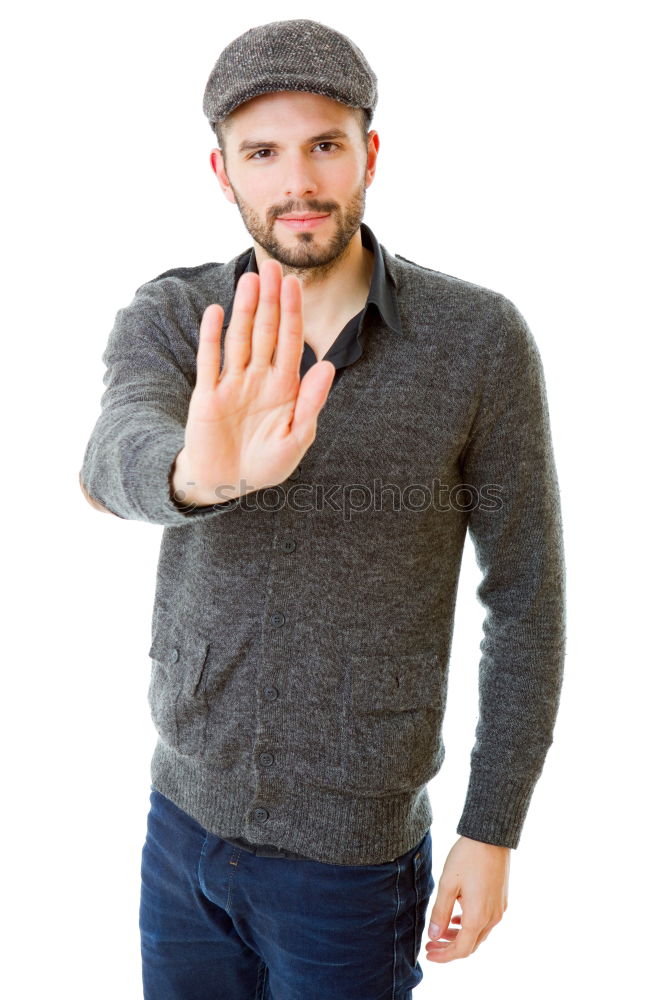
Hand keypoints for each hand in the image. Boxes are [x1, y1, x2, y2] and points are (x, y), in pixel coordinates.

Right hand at [174, 258, 335, 504]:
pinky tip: (216, 311)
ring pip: (239, 339)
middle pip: (265, 331)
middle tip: (271, 266)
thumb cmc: (265, 464)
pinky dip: (212, 337)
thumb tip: (328, 367)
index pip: (290, 342)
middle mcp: (258, 379)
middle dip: (270, 300)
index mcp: (284, 387)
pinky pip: (210, 361)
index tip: (294, 284)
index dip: (292, 313)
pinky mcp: (208, 395)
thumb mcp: (296, 439)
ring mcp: (232, 384)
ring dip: (244, 310)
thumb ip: (311, 404)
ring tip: (250, 280)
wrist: (227, 484)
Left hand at [425, 835, 509, 962]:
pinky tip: (458, 917)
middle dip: (449, 947)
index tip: (428, 954)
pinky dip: (470, 925)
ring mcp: (499, 909)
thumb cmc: (467, 857)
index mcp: (478, 916)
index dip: (444, 956)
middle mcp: (492, 918)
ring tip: (441, 931)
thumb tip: (433, 936)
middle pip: (471, 945)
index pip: (461, 949)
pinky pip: (486, 922)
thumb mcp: (447, 883)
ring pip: (479, 934)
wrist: (491, 836)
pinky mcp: (502, 900)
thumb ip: (440, 912)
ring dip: (459, 936)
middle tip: (431, 944)